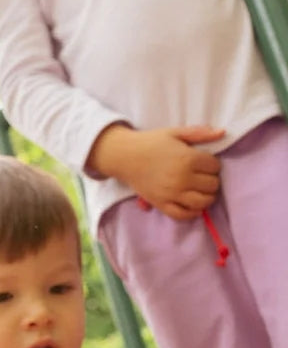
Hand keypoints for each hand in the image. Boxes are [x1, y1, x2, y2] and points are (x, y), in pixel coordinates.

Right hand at [88, 123, 222, 219]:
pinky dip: (193, 212)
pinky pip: (183, 214)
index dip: (212, 164)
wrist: (125, 157)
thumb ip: (200, 133)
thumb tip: (223, 133)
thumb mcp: (176, 133)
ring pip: (203, 202)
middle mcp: (182, 178)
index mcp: (188, 159)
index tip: (204, 162)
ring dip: (207, 197)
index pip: (215, 167)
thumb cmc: (151, 143)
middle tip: (202, 176)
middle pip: (212, 185)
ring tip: (201, 190)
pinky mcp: (161, 204)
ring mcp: (172, 194)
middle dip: (211, 180)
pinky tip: (194, 205)